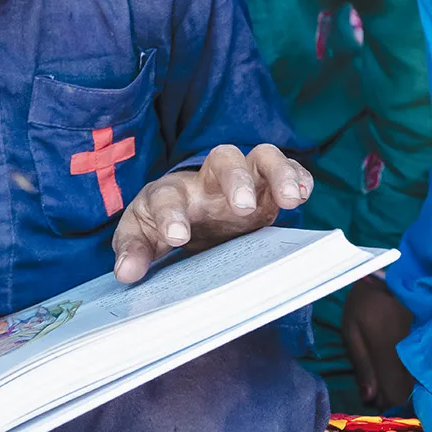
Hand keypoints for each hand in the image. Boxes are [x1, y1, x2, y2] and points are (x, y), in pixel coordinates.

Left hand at [111, 144, 310, 282]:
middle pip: (222, 159)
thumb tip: (126, 274)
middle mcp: (209, 180)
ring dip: (277, 173)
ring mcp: (243, 180)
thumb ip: (134, 251)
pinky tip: (304, 193)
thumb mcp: (142, 237)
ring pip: (262, 158)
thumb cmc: (163, 225)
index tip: (177, 237)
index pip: (167, 196)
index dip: (170, 215)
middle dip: (233, 179)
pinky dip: (298, 177)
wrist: (191, 216)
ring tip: (290, 198)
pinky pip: (288, 170)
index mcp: (171, 193)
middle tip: (241, 207)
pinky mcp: (268, 188)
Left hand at [342, 273, 414, 408]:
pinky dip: (422, 371)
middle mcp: (412, 347)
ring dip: (411, 385)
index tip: (379, 398)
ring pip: (424, 380)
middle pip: (412, 391)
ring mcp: (427, 341)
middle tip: (386, 386)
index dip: (388, 401)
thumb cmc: (363, 304)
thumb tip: (370, 399)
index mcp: (387, 347)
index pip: (396, 393)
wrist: (387, 273)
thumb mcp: (351, 331)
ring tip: (397, 375)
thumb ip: (361, 365)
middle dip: (399, 396)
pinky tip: (412, 365)